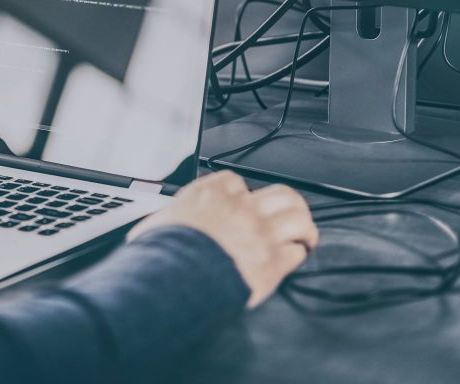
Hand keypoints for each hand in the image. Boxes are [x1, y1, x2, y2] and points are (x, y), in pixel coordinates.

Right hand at [130, 172, 315, 306]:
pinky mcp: (271, 263)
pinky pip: (296, 252)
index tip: (241, 202)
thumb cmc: (161, 255)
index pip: (236, 181)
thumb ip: (170, 220)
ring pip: (298, 217)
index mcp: (211, 195)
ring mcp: (260, 234)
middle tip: (288, 211)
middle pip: (281, 193)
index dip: (241, 192)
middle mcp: (241, 209)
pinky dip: (297, 253)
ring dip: (302, 226)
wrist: (175, 278)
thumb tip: (158, 229)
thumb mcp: (156, 224)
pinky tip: (294, 256)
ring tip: (302, 233)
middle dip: (288, 202)